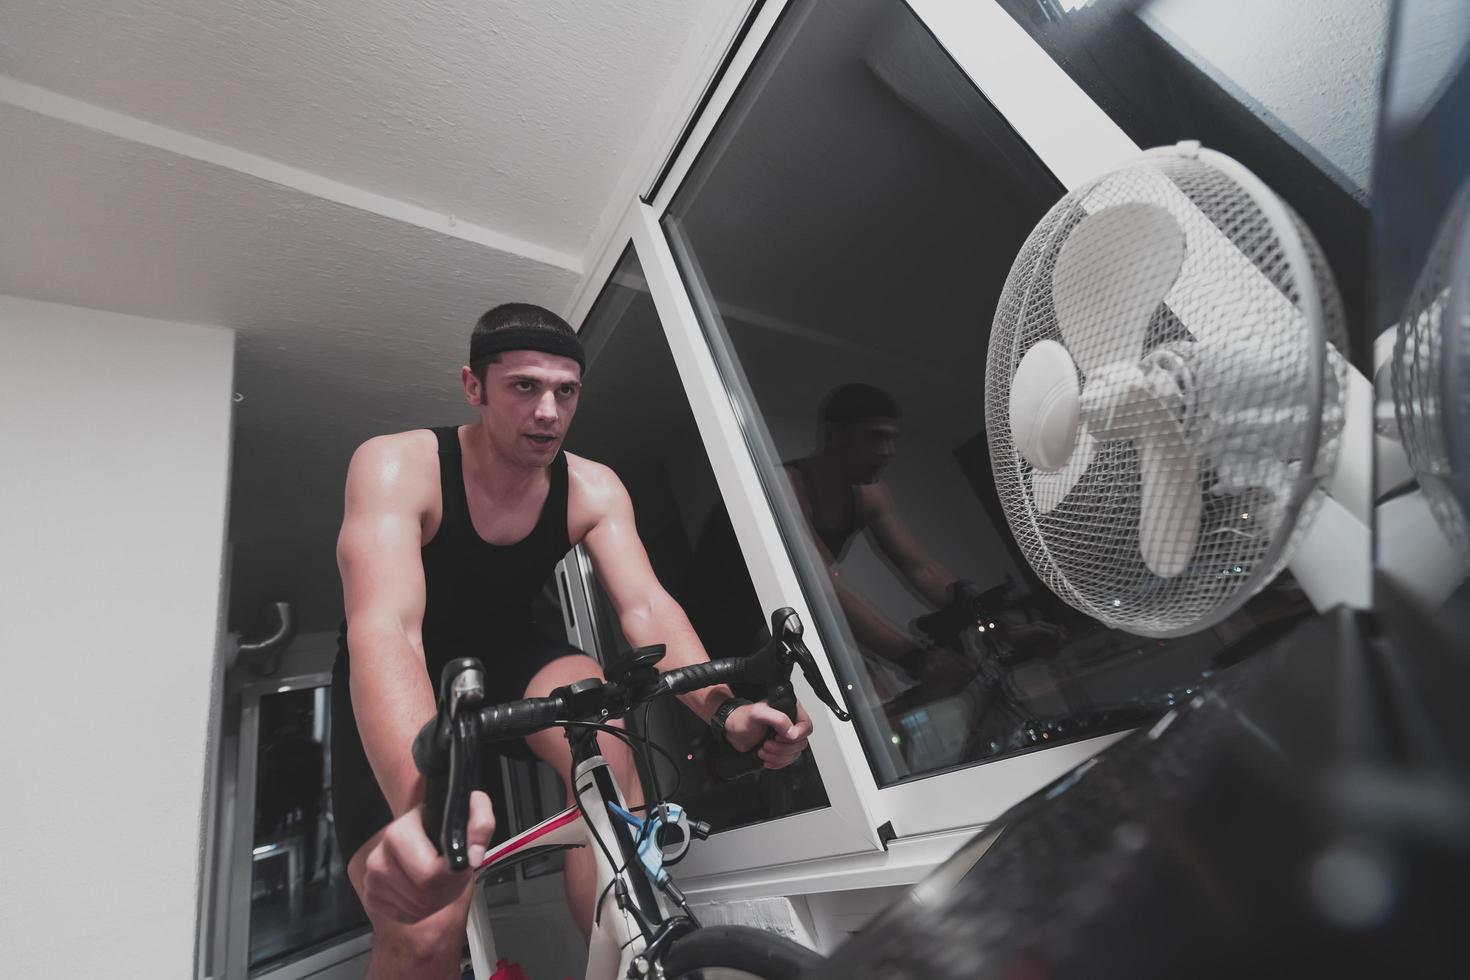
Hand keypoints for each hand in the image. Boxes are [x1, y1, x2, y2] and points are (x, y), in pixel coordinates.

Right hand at [361, 790, 495, 923]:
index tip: (460, 864)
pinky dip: (421, 909)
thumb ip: (481, 824)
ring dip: (436, 900)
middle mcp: (379, 857)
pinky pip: (406, 916)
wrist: (421, 830)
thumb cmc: (443, 823)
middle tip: (452, 873)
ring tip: (439, 877)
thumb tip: (473, 856)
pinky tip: (425, 888)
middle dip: (447, 890)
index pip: (429, 874)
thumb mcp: (471, 810)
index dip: (453, 875)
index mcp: (398, 834)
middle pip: (423, 896)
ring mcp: (373, 879)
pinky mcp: (373, 897)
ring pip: (416, 909)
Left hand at [723, 701, 813, 768]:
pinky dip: (777, 763)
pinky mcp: (781, 749)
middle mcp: (790, 724)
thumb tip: (793, 732)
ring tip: (763, 750)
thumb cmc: (742, 719)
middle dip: (783, 748)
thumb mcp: (758, 713)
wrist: (732, 731)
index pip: (806, 726)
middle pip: (801, 743)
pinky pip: (788, 760)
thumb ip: (778, 719)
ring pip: (794, 754)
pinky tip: (766, 758)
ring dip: (778, 757)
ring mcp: (786, 737)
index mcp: (789, 711)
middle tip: (767, 744)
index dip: (796, 735)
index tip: (779, 737)